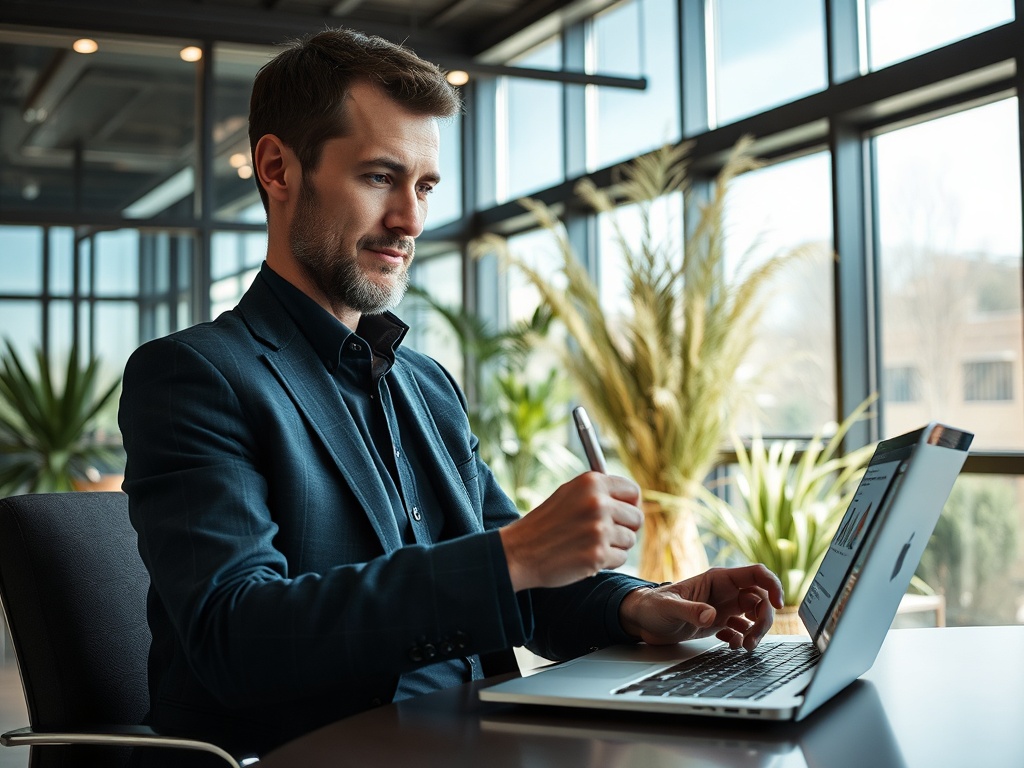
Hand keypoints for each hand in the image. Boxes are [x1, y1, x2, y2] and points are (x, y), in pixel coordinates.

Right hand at [499, 472, 641, 591]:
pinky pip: (621, 558)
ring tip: (589, 545)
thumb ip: (599, 492)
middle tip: (604, 534)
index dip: (631, 505)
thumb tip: (632, 499)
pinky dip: (607, 561)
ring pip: (629, 540)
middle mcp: (598, 502)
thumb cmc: (545, 524)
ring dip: (614, 546)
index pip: (632, 491)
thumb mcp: (569, 494)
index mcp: (591, 483)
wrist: (520, 551)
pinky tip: (586, 556)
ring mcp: (599, 529)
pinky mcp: (598, 554)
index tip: (624, 514)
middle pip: (636, 517)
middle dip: (625, 528)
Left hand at [619, 565, 784, 650]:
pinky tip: (731, 646)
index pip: (755, 573)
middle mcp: (724, 592)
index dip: (772, 584)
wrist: (641, 621)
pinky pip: (742, 629)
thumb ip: (690, 610)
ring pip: (755, 615)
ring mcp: (723, 607)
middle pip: (760, 598)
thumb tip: (712, 616)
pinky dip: (742, 639)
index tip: (779, 603)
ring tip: (745, 647)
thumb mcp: (669, 608)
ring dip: (757, 631)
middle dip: (764, 619)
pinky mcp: (719, 623)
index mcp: (717, 579)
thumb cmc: (652, 607)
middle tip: (753, 640)